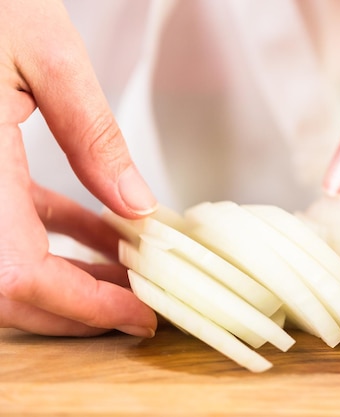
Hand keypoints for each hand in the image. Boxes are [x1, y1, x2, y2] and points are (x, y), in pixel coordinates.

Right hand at [0, 0, 157, 336]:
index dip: (81, 307)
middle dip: (79, 307)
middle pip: (8, 288)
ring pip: (8, 263)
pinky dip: (58, 235)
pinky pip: (10, 223)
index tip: (138, 317)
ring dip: (73, 275)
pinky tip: (104, 232)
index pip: (17, 274)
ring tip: (133, 272)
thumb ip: (92, 135)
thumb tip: (136, 204)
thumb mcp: (47, 55)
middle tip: (140, 307)